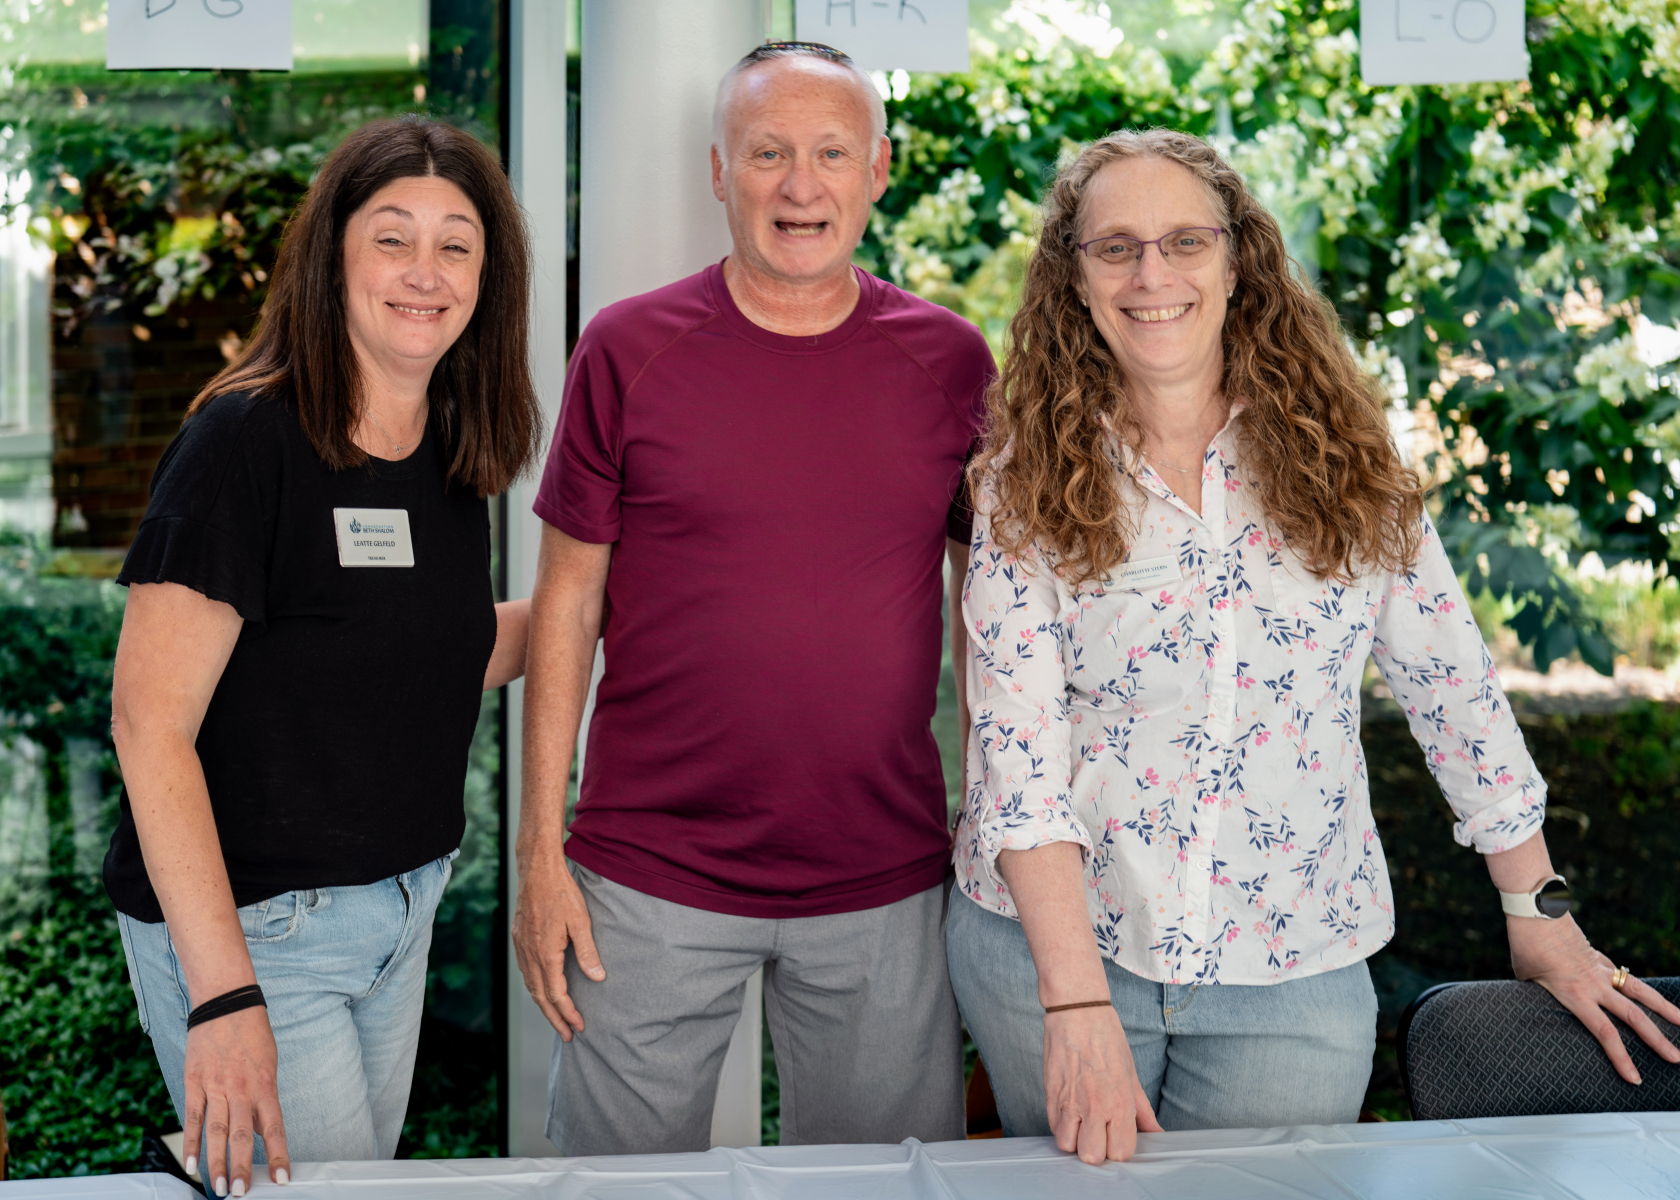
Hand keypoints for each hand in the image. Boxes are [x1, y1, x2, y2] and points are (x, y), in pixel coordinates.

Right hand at [182, 1006, 287, 1196]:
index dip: (279, 1155)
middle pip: (241, 1135)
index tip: (282, 1179)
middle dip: (242, 1167)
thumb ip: (264, 1100)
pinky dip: (190, 1143)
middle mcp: (241, 1089)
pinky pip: (191, 1117)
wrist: (226, 1002)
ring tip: (219, 1188)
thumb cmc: (252, 1035)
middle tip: (240, 1194)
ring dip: (216, 1163)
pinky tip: (191, 1165)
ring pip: (215, 1132)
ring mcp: (215, 1086)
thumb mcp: (269, 1065)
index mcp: (264, 1085)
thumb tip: (264, 1133)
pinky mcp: (194, 1082)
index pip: (274, 1127)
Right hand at [511, 862, 603, 1039]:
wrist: (537, 871)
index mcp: (546, 953)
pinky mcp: (519, 939)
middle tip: (568, 1035)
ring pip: (531, 986)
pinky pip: (526, 972)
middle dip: (554, 1018)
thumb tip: (598, 978)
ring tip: (557, 1018)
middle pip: (540, 997)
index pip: (557, 994)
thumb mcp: (581, 922)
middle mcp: (530, 954)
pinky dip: (535, 987)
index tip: (579, 1026)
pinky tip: (543, 990)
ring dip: (544, 1005)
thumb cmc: (562, 893)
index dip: (568, 1013)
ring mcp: (521, 947)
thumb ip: (588, 952)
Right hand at [1042, 1005, 1162, 1163]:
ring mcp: (1069, 1101)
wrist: (1077, 1012)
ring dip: (1075, 1140)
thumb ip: (1143, 1111)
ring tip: (1082, 1124)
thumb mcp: (1132, 1074)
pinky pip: (1052, 1127)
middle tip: (1100, 1133)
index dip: (1119, 1148)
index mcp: (1120, 1102)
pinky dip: (1061, 1126)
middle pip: (1092, 1156)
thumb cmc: (1107, 1038)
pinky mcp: (1050, 1094)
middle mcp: (1095, 1106)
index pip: (1121, 1152)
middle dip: (1097, 1150)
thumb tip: (1156, 1133)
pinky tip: (1070, 1112)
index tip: (1118, 1137)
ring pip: (1067, 1146)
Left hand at [1509, 914, 1679, 1083]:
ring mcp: (1599, 968)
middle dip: (1657, 1040)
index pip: (1605, 1032)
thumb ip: (1540, 991)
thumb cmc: (1525, 944)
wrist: (1536, 908)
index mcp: (1574, 993)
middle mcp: (1593, 983)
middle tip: (1676, 1059)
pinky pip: (1621, 976)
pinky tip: (1645, 997)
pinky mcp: (1598, 956)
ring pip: (1640, 992)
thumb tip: (1540, 995)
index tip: (1635, 1078)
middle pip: (1634, 1016)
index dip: (1622, 1057)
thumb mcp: (1526, 976)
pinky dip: (1635, 988)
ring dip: (1665, 1009)